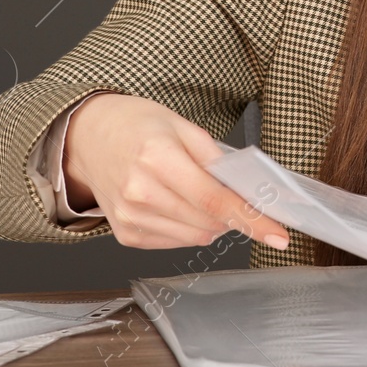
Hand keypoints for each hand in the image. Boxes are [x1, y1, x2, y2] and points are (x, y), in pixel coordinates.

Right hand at [62, 93, 289, 251]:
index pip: (215, 200)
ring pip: (195, 236)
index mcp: (157, 159)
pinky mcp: (126, 234)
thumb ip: (214, 158)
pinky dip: (190, 228)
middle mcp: (140, 193)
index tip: (278, 234)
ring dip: (211, 222)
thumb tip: (244, 190)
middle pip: (208, 223)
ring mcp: (130, 218)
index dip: (252, 220)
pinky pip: (175, 241)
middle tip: (231, 192)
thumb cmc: (137, 127)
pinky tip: (179, 204)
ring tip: (197, 193)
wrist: (88, 139)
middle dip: (232, 214)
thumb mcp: (181, 125)